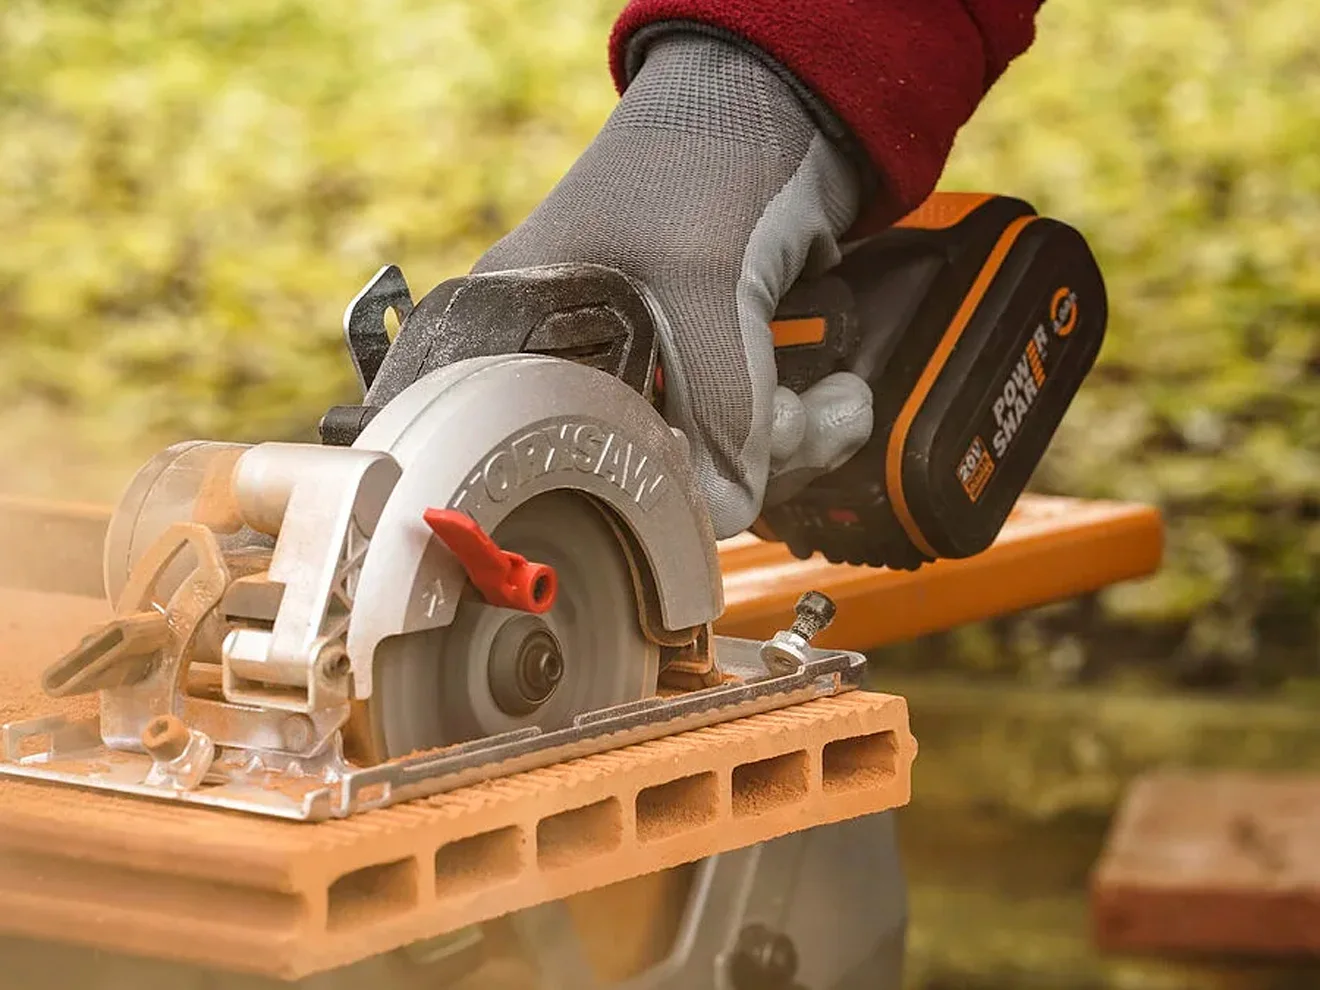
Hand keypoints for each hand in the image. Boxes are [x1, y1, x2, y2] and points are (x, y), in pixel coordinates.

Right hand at [472, 32, 872, 538]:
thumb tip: (727, 510)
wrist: (789, 98)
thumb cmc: (707, 151)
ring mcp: (653, 364)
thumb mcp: (705, 281)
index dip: (641, 479)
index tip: (706, 477)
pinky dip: (806, 429)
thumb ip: (719, 404)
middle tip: (794, 421)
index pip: (562, 456)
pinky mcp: (714, 365)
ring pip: (712, 461)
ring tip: (833, 402)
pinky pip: (750, 435)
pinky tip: (839, 395)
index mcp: (528, 333)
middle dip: (744, 460)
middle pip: (650, 470)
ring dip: (791, 446)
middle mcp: (581, 357)